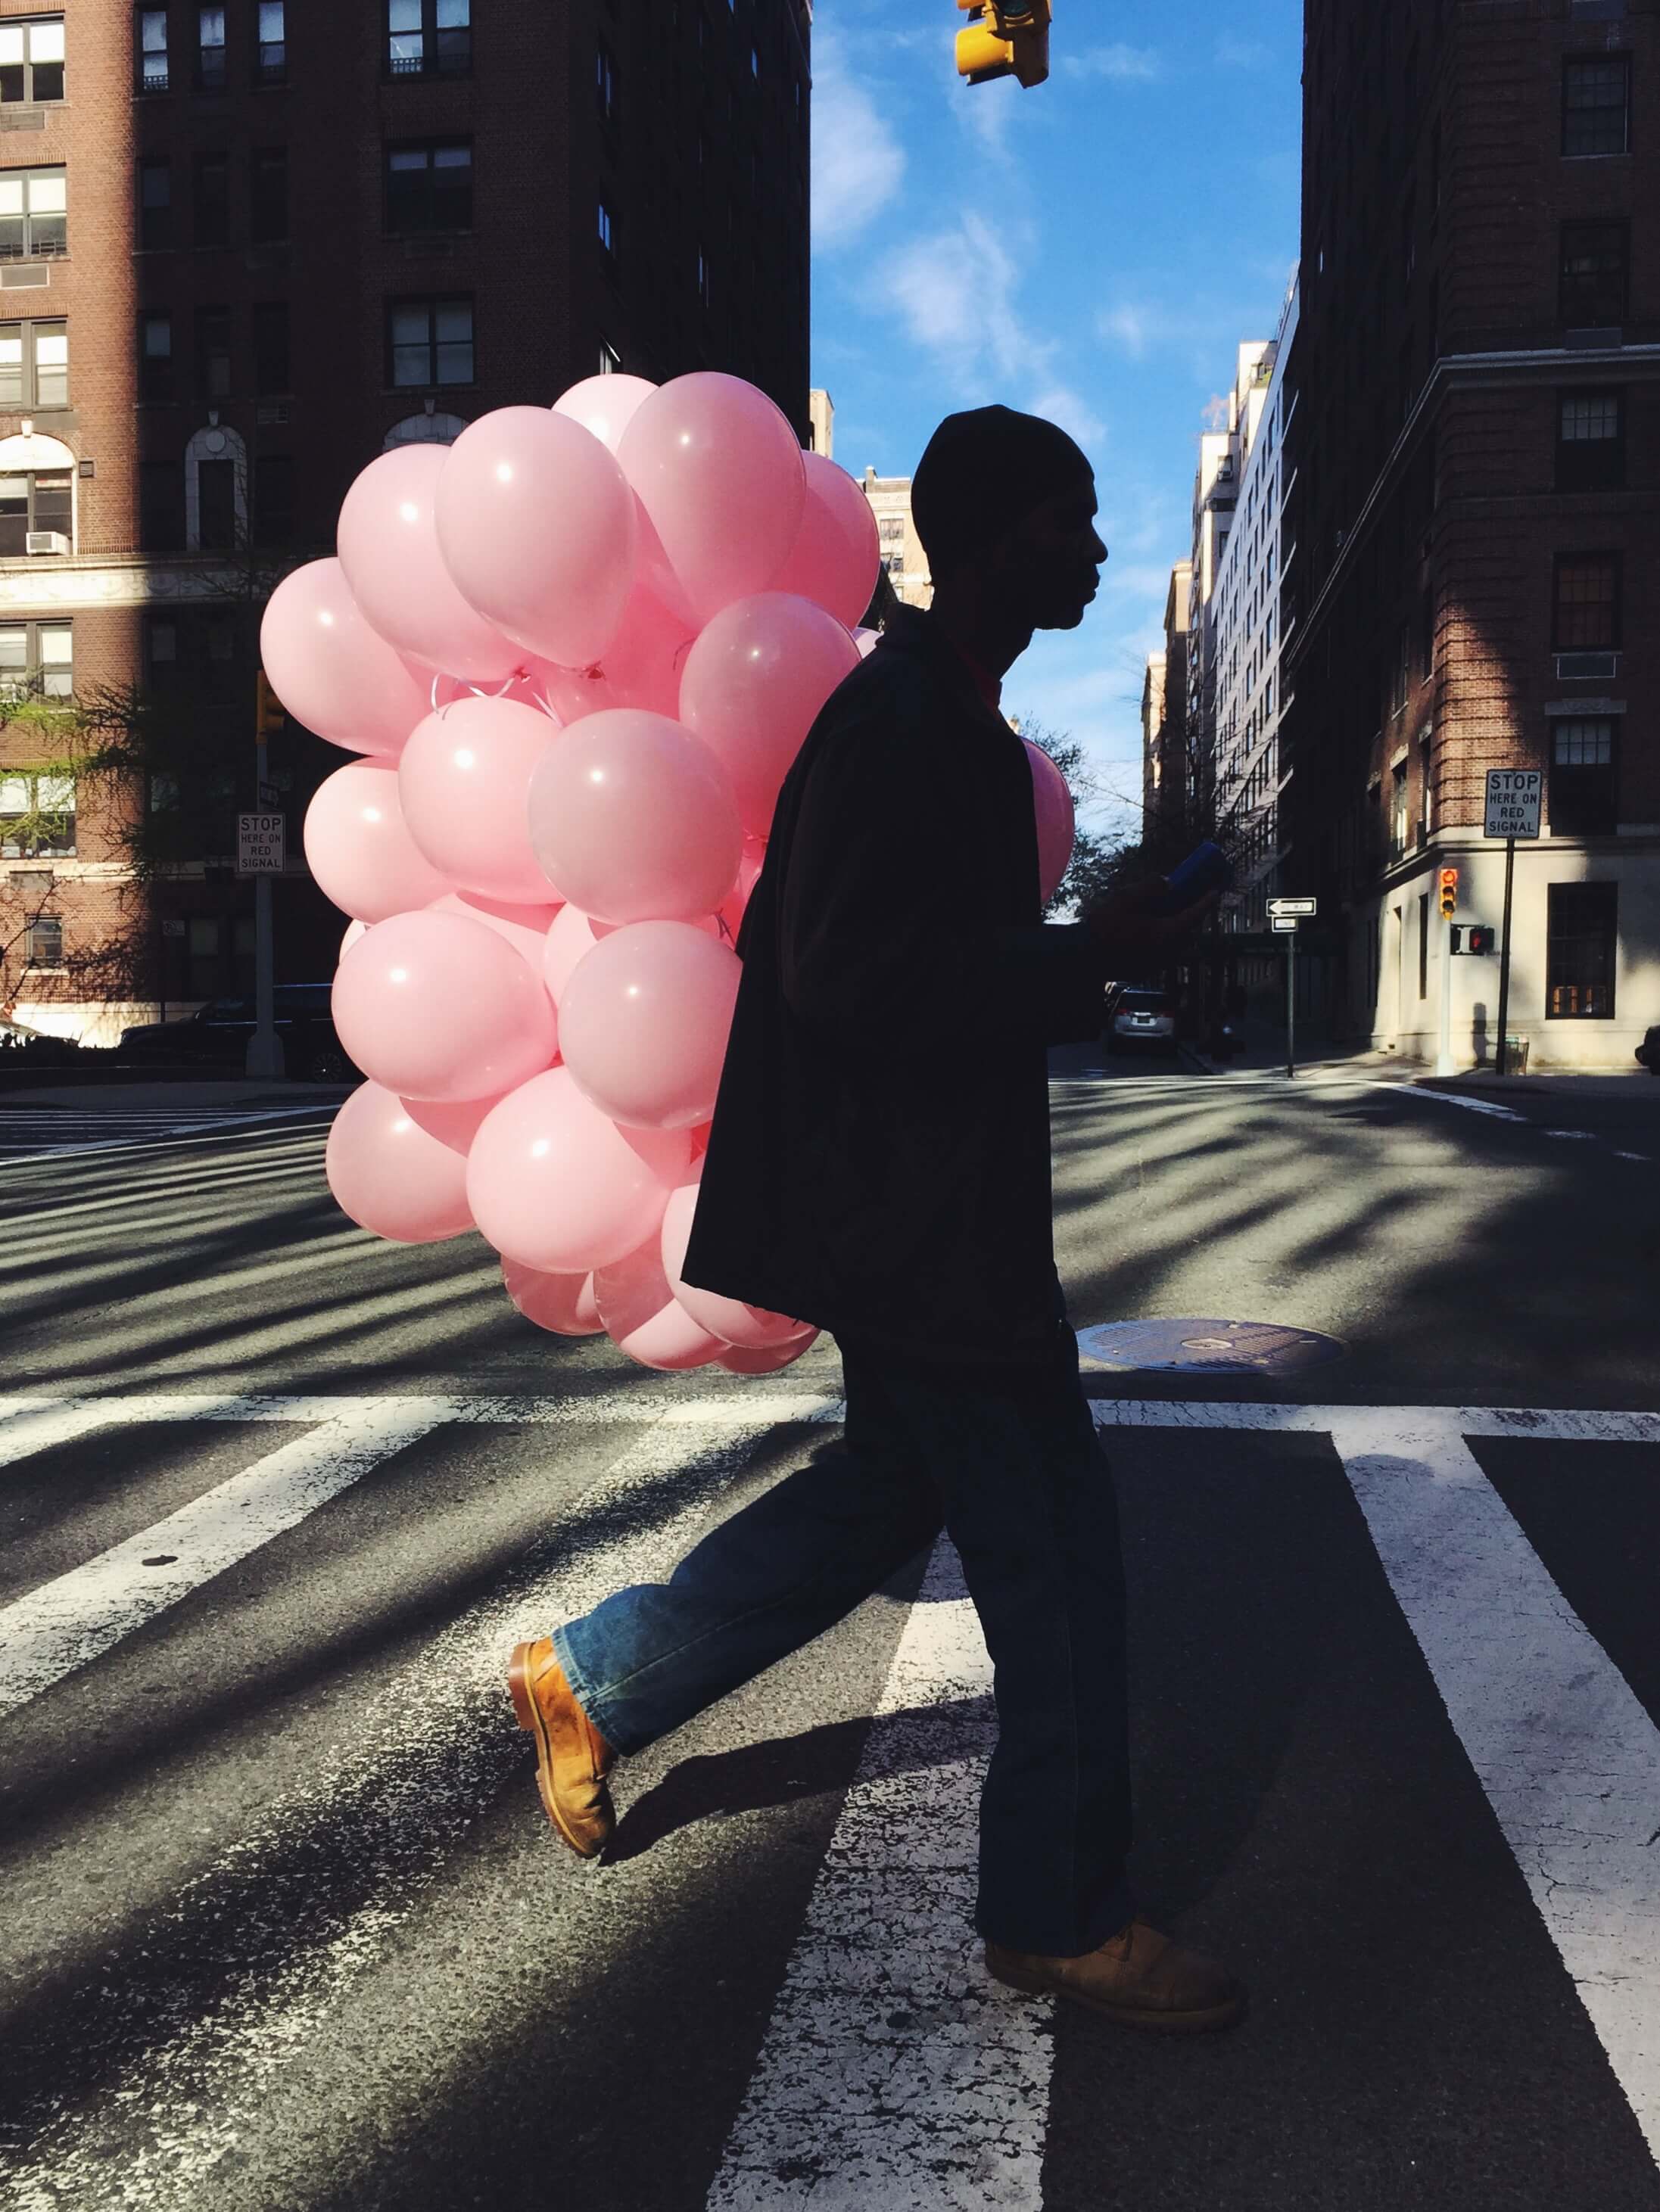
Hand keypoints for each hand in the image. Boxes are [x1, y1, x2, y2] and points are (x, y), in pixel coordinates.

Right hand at [1080, 877, 1219, 970]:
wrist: (1082, 956)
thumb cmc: (1102, 927)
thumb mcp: (1125, 899)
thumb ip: (1150, 887)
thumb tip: (1168, 883)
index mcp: (1165, 934)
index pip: (1193, 916)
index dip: (1206, 902)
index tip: (1215, 892)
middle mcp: (1165, 953)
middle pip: (1188, 934)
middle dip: (1192, 918)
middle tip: (1191, 903)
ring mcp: (1155, 965)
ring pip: (1177, 947)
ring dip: (1177, 932)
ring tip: (1168, 918)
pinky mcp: (1144, 972)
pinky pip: (1162, 956)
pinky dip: (1163, 943)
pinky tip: (1148, 933)